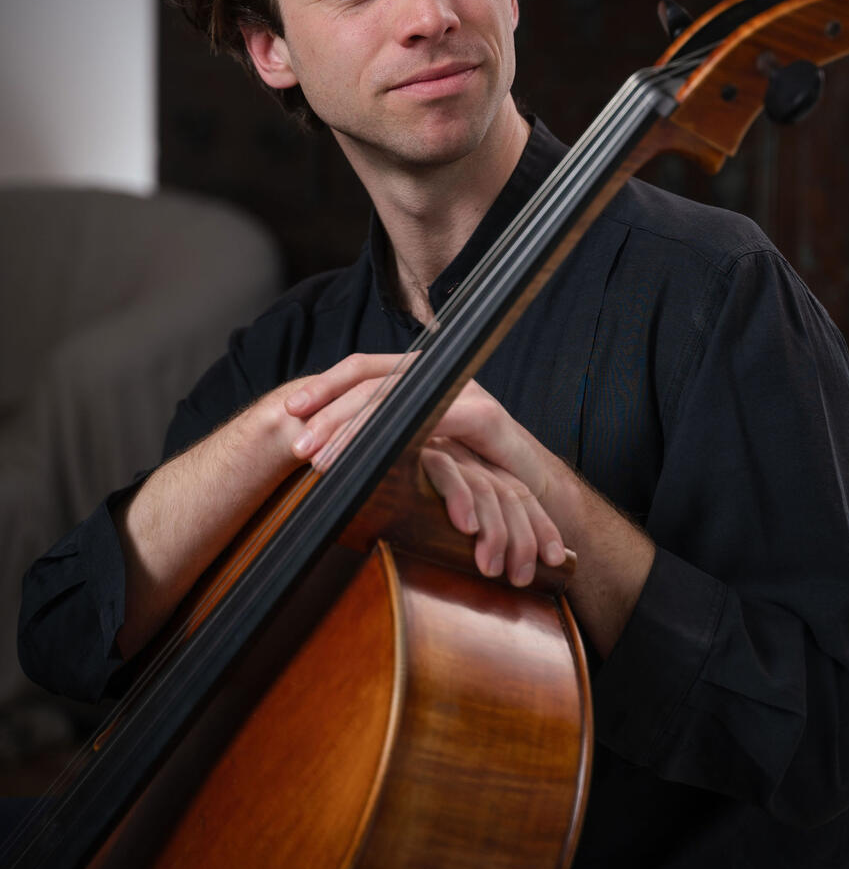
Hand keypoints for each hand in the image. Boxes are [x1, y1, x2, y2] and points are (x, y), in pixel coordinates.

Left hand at [282, 355, 567, 586]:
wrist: (537, 500)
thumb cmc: (476, 481)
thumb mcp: (422, 455)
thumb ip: (387, 440)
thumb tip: (327, 448)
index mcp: (423, 380)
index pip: (366, 369)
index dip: (326, 385)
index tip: (290, 410)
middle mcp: (442, 376)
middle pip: (373, 378)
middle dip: (330, 411)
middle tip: (299, 444)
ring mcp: (464, 391)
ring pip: (396, 396)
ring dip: (353, 428)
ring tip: (323, 459)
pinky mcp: (484, 416)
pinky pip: (430, 418)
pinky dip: (394, 437)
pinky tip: (370, 459)